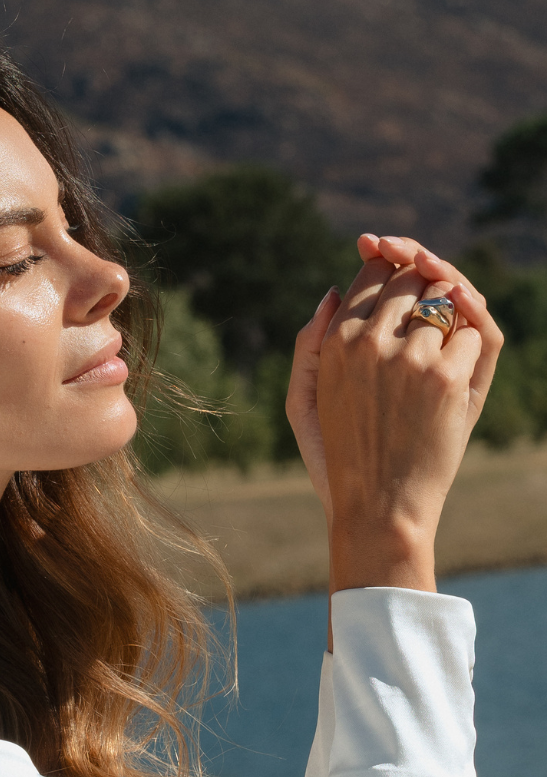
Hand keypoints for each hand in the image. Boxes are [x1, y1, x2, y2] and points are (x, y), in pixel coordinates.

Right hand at [286, 234, 503, 592]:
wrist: (377, 510)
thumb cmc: (339, 460)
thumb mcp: (303, 403)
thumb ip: (310, 344)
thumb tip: (333, 290)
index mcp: (335, 343)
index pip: (374, 273)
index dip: (393, 266)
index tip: (403, 276)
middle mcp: (370, 342)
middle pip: (414, 277)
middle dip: (426, 289)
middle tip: (427, 324)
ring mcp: (411, 358)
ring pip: (448, 301)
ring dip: (451, 321)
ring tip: (436, 360)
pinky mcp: (447, 379)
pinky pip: (473, 334)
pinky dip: (470, 351)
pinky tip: (452, 382)